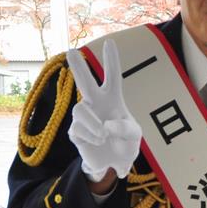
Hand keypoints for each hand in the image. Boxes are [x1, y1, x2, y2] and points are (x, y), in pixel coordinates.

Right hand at [66, 39, 142, 184]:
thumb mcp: (134, 135)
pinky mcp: (75, 132)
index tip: (110, 43)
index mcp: (113, 100)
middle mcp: (95, 104)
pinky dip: (92, 136)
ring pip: (80, 109)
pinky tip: (98, 142)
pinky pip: (79, 129)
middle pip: (85, 82)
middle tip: (72, 51)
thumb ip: (126, 129)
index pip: (112, 77)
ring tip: (104, 135)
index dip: (111, 61)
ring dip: (94, 123)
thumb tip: (107, 125)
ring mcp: (84, 117)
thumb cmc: (126, 143)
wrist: (114, 164)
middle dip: (78, 67)